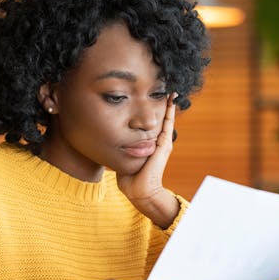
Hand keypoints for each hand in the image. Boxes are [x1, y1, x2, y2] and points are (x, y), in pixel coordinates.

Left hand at [116, 94, 178, 227]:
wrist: (140, 192)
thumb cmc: (130, 179)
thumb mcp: (124, 158)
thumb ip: (120, 149)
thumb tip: (108, 142)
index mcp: (150, 144)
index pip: (152, 124)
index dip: (151, 111)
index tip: (148, 96)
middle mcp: (158, 142)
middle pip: (161, 118)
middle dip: (161, 104)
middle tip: (162, 87)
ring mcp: (163, 143)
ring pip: (166, 118)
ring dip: (168, 104)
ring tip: (169, 89)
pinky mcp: (164, 145)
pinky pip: (168, 123)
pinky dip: (170, 110)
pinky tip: (171, 98)